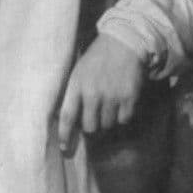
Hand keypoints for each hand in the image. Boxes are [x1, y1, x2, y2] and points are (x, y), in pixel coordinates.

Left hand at [56, 34, 145, 154]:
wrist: (124, 44)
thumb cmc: (97, 59)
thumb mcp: (78, 72)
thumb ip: (74, 93)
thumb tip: (70, 120)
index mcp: (76, 85)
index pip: (67, 116)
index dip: (65, 135)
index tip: (63, 148)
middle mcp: (93, 93)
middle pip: (90, 127)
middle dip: (91, 127)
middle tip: (93, 119)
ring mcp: (112, 97)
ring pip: (107, 125)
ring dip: (107, 121)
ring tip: (107, 107)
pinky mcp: (129, 98)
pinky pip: (124, 120)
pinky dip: (122, 117)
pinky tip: (120, 105)